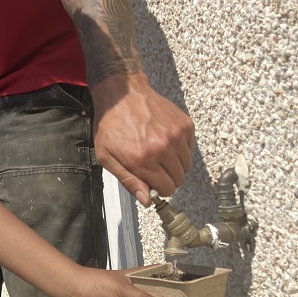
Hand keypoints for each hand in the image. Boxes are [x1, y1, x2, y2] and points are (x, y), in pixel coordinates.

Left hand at [91, 74, 193, 204]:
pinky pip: (190, 149)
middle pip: (179, 179)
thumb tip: (147, 201)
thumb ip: (128, 180)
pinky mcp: (185, 125)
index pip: (166, 189)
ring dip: (174, 164)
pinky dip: (180, 149)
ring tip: (158, 152)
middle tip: (154, 166)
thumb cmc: (111, 125)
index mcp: (143, 160)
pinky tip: (164, 139)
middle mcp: (163, 148)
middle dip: (167, 178)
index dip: (159, 189)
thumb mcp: (107, 156)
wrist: (122, 95)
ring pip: (186, 166)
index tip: (153, 182)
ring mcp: (176, 135)